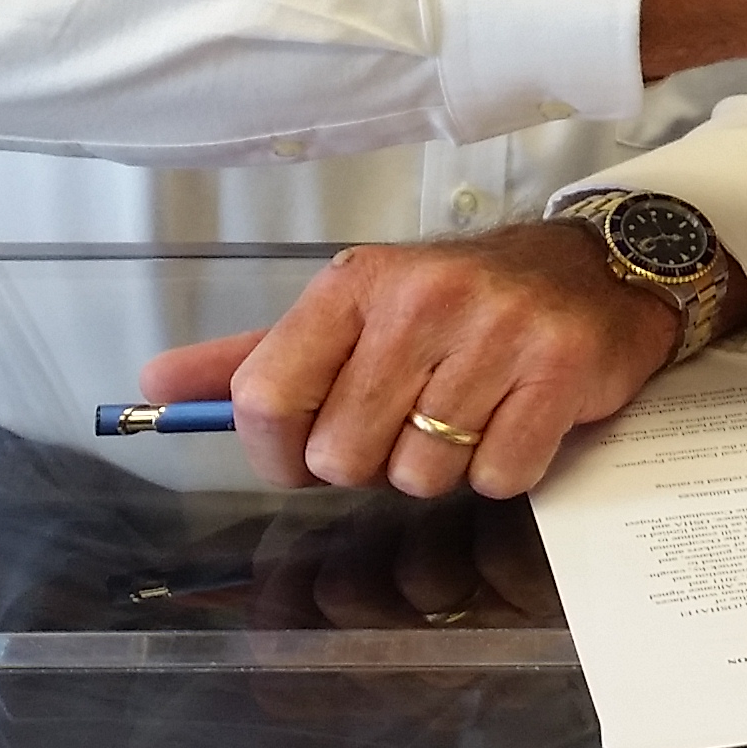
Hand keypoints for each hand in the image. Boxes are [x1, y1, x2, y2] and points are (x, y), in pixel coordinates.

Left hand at [137, 222, 681, 496]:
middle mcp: (421, 300)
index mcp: (354, 283)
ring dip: (442, 469)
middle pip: (342, 455)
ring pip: (421, 476)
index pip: (266, 398)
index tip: (304, 454)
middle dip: (371, 463)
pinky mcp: (558, 372)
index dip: (276, 453)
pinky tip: (516, 422)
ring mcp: (494, 335)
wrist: (591, 271)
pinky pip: (499, 476)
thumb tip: (154, 388)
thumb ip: (256, 357)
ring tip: (469, 418)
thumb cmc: (459, 303)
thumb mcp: (353, 312)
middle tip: (409, 425)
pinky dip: (505, 469)